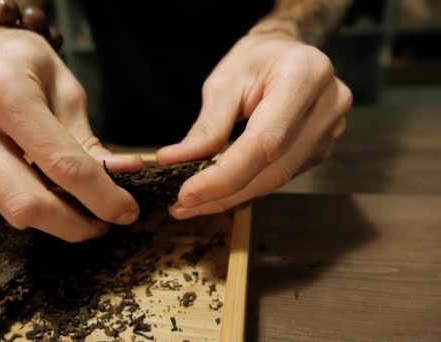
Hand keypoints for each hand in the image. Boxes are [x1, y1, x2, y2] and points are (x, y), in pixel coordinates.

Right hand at [0, 27, 142, 240]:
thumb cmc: (30, 64)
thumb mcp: (68, 92)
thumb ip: (89, 141)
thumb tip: (125, 176)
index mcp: (1, 91)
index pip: (59, 162)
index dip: (99, 195)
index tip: (126, 210)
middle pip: (27, 202)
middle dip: (73, 224)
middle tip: (104, 224)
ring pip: (12, 210)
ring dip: (55, 221)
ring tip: (86, 213)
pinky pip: (2, 202)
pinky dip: (36, 208)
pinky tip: (56, 199)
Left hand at [157, 32, 351, 218]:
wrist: (291, 54)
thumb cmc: (256, 60)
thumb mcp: (225, 81)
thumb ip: (206, 125)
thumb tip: (174, 161)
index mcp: (304, 76)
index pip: (264, 142)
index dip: (224, 175)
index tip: (186, 194)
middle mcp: (327, 106)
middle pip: (272, 168)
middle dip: (222, 193)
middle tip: (181, 205)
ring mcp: (330, 131)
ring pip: (276, 179)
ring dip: (232, 196)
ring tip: (193, 203)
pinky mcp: (322, 148)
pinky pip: (281, 176)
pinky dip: (247, 187)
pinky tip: (219, 192)